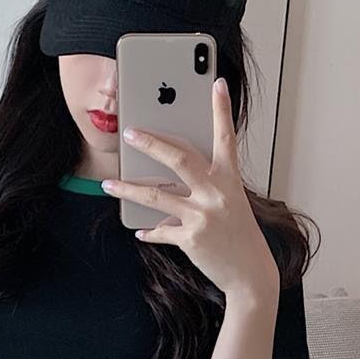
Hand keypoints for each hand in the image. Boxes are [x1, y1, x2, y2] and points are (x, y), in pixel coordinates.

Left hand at [103, 77, 279, 298]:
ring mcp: (203, 216)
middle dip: (150, 143)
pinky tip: (139, 231)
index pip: (226, 138)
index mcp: (230, 180)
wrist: (250, 274)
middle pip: (179, 159)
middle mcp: (217, 194)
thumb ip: (207, 185)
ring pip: (156, 195)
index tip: (217, 84)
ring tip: (109, 184)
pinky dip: (149, 231)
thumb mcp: (231, 203)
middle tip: (129, 132)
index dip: (222, 110)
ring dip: (128, 189)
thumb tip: (172, 174)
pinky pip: (161, 230)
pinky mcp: (191, 238)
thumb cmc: (240, 235)